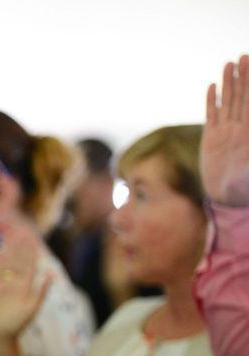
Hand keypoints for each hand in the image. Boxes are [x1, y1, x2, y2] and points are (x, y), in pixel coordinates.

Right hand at [0, 227, 50, 339]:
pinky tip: (1, 250)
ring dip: (10, 249)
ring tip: (12, 236)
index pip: (29, 264)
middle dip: (21, 246)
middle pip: (19, 260)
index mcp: (27, 287)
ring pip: (8, 263)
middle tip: (22, 230)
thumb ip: (41, 292)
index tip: (31, 238)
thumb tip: (51, 275)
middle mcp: (16, 283)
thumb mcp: (32, 308)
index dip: (30, 251)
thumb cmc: (17, 324)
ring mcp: (4, 285)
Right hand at [202, 54, 248, 205]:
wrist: (228, 199)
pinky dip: (213, 101)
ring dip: (230, 84)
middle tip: (244, 56)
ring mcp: (226, 132)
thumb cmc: (243, 190)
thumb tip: (247, 139)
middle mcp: (241, 129)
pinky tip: (213, 87)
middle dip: (245, 77)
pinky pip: (212, 116)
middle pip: (244, 98)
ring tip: (229, 64)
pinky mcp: (211, 139)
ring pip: (228, 103)